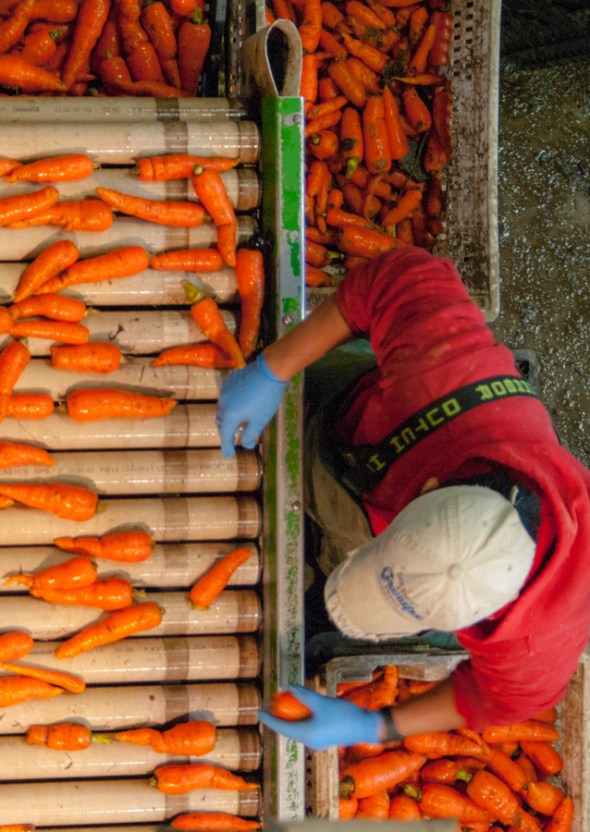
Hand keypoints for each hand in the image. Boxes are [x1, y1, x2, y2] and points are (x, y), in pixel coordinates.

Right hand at [216, 354, 286, 456]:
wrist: (268, 371)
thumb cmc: (266, 398)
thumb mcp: (260, 420)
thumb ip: (251, 434)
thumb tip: (246, 445)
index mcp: (230, 415)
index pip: (226, 435)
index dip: (227, 446)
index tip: (228, 454)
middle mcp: (223, 403)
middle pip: (220, 421)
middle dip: (225, 431)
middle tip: (231, 439)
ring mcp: (225, 391)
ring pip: (222, 409)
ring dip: (227, 418)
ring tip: (236, 424)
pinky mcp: (229, 382)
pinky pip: (226, 398)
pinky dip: (230, 406)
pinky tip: (240, 406)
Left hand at [258, 684, 383, 749]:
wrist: (364, 727)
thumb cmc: (343, 714)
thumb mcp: (321, 702)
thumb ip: (304, 695)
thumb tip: (290, 687)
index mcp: (307, 735)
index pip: (282, 728)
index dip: (269, 720)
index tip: (259, 712)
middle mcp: (310, 741)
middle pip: (288, 731)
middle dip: (278, 719)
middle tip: (269, 707)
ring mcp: (317, 742)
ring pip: (298, 730)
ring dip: (290, 719)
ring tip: (282, 707)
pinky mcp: (324, 739)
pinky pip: (307, 729)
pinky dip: (301, 720)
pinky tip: (301, 709)